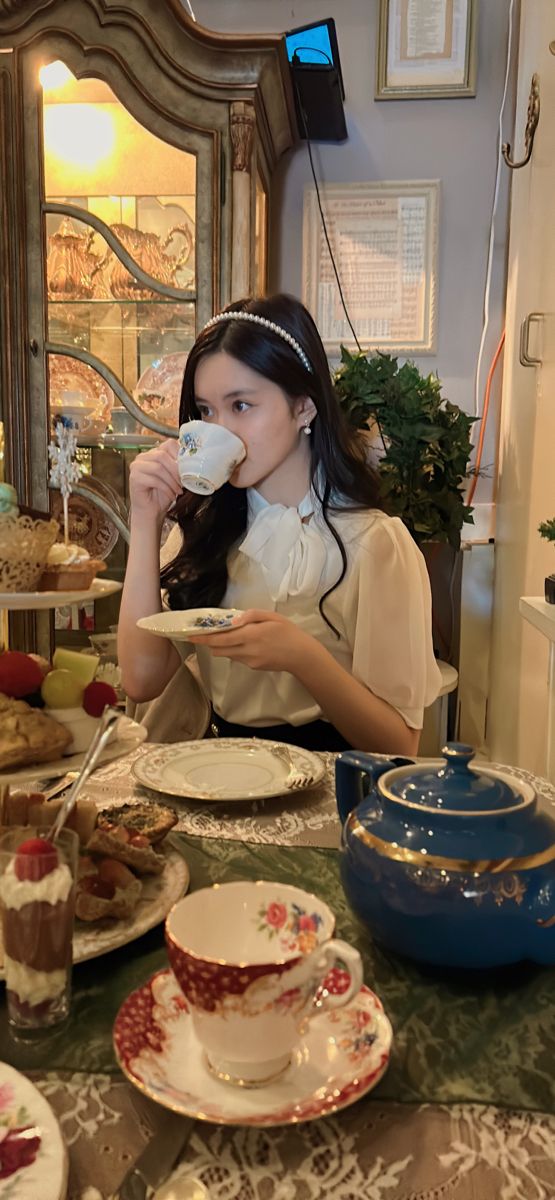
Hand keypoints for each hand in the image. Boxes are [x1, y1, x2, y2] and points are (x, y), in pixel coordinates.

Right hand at [128, 439, 180, 524]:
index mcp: (153, 453)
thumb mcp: (174, 477)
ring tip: (178, 490)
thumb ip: (179, 466)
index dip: (180, 456)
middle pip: (162, 455)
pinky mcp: (134, 478)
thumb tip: (193, 461)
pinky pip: (154, 480)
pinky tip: (171, 496)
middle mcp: (142, 457)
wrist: (151, 512)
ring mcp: (136, 467)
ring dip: (172, 481)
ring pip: (158, 468)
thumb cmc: (162, 494)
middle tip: (184, 482)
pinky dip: (166, 489)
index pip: (168, 444)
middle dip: (176, 470)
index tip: (188, 469)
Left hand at [189, 609, 317, 673]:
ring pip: (227, 654)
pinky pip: (237, 657)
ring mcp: (249, 661)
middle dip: (209, 643)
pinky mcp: (253, 667)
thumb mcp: (272, 616)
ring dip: (222, 646)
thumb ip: (251, 616)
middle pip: (218, 649)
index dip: (203, 638)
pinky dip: (235, 650)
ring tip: (228, 636)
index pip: (220, 638)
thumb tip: (233, 621)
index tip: (191, 636)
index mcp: (250, 635)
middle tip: (204, 634)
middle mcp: (246, 650)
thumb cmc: (289, 632)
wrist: (302, 656)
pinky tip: (246, 643)